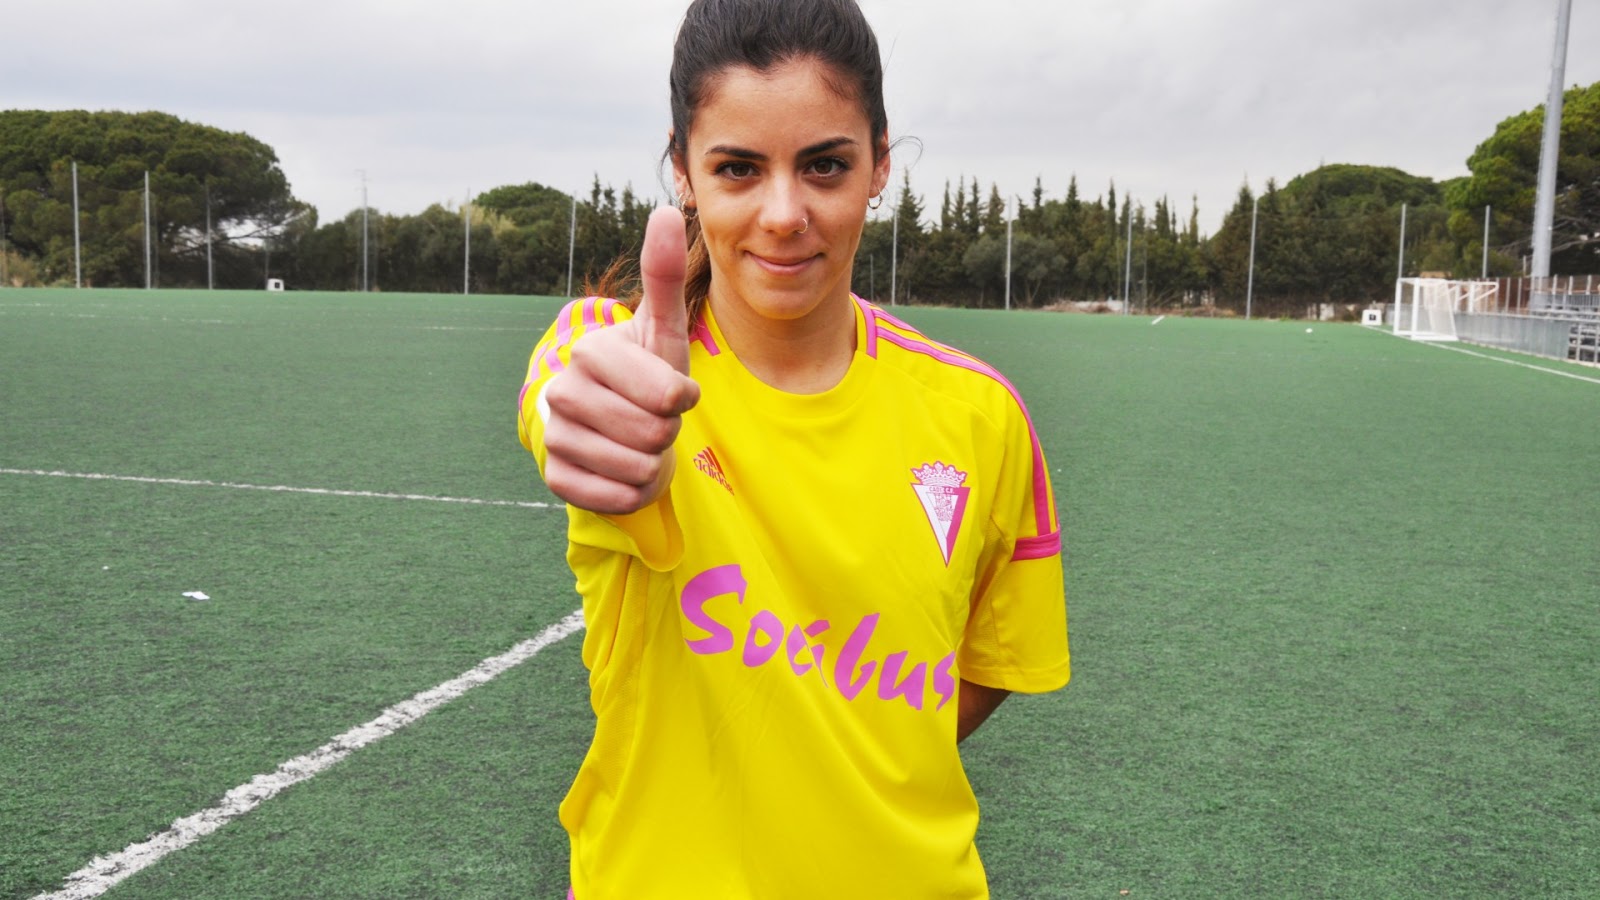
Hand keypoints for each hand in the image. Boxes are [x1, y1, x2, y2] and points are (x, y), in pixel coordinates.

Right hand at [541, 206, 700, 514]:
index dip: (681, 400)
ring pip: (637, 467)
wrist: (618, 428)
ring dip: (652, 461)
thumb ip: (663, 275)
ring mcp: (556, 436)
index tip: (669, 391)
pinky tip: (622, 470)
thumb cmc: (647, 376)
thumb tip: (664, 210)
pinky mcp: (557, 479)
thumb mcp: (663, 330)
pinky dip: (632, 491)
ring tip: (638, 441)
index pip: (666, 395)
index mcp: (590, 352)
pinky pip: (615, 497)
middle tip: (653, 419)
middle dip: (666, 431)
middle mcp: (562, 391)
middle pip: (653, 433)